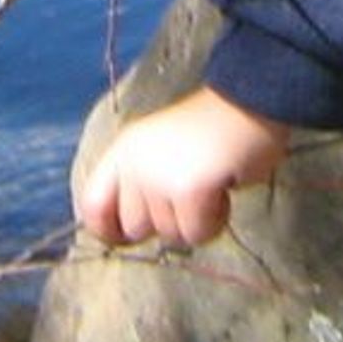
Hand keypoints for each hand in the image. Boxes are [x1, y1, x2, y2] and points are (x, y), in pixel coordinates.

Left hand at [74, 85, 293, 248]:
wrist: (250, 104)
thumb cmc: (210, 132)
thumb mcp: (160, 151)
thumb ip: (140, 184)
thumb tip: (129, 231)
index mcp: (123, 151)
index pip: (92, 206)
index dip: (108, 229)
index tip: (127, 237)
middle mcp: (133, 164)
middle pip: (135, 228)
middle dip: (165, 221)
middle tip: (190, 193)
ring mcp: (158, 177)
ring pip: (168, 234)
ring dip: (194, 220)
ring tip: (210, 185)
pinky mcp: (187, 190)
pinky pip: (196, 233)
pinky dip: (213, 221)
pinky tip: (221, 191)